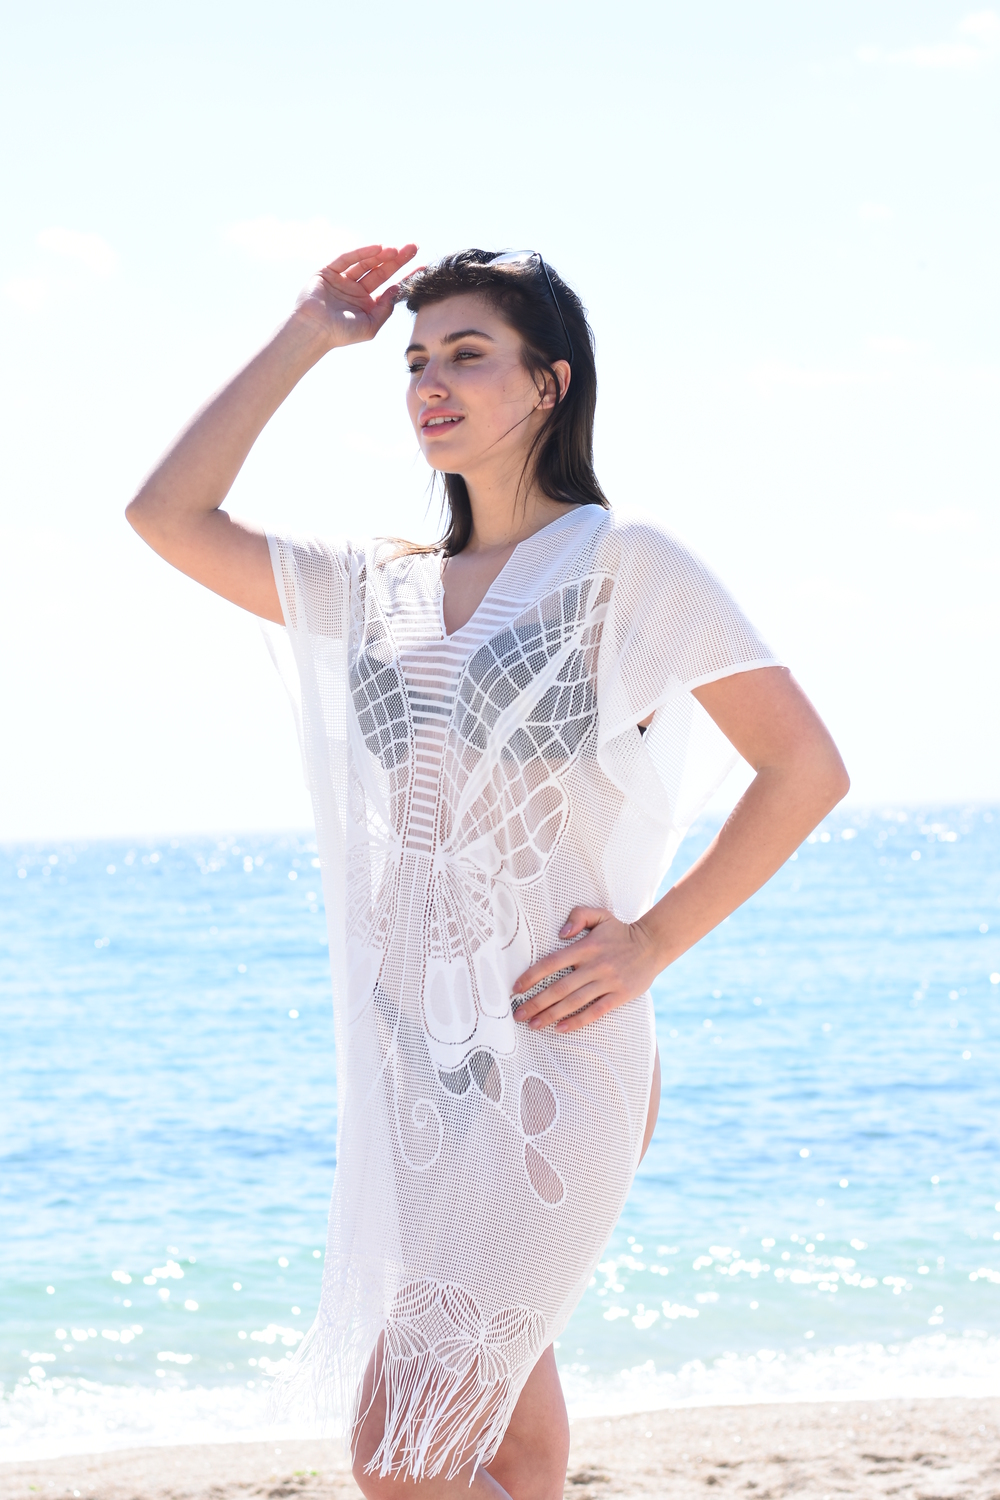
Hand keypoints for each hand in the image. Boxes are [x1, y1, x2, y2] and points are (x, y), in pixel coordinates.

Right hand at [292, 243, 418, 348]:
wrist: (314, 331)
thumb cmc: (341, 333)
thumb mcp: (370, 325)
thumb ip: (385, 309)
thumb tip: (397, 290)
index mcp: (366, 304)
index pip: (390, 286)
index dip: (406, 277)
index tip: (422, 267)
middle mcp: (356, 290)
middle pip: (381, 271)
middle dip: (397, 259)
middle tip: (413, 247)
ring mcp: (342, 280)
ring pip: (366, 263)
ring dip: (381, 255)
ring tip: (396, 249)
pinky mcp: (329, 271)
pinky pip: (347, 259)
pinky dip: (362, 252)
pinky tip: (378, 248)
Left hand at [511, 907, 663, 1032]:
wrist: (652, 945)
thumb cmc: (620, 932)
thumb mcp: (600, 915)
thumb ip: (578, 916)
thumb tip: (561, 933)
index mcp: (586, 947)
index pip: (552, 963)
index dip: (532, 976)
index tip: (516, 989)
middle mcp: (595, 966)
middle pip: (559, 988)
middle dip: (536, 1003)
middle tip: (518, 1014)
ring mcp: (607, 982)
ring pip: (574, 1002)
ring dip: (551, 1015)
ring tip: (533, 1025)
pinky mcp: (619, 995)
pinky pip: (595, 1012)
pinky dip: (577, 1021)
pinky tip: (560, 1028)